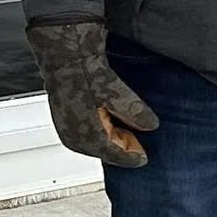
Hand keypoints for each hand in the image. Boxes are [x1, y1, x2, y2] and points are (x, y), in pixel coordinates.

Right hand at [26, 19, 158, 165]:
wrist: (65, 57)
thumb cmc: (85, 74)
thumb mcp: (116, 93)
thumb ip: (135, 113)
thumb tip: (151, 125)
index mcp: (86, 136)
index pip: (113, 155)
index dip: (131, 157)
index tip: (144, 159)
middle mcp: (73, 138)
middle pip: (104, 152)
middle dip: (122, 149)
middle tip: (140, 145)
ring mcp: (67, 130)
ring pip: (96, 144)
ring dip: (112, 140)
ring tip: (129, 134)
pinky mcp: (65, 121)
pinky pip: (87, 135)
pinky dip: (102, 132)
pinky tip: (113, 123)